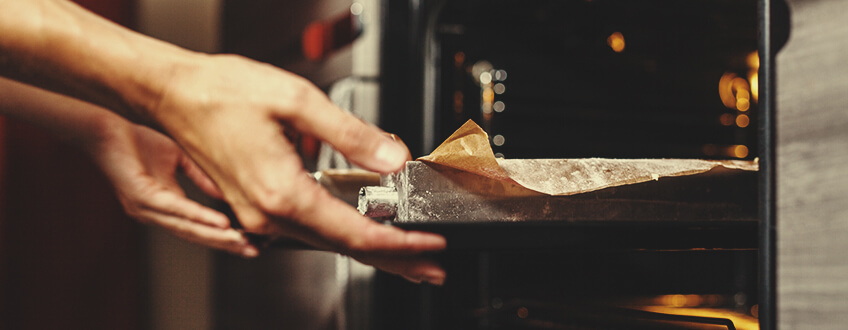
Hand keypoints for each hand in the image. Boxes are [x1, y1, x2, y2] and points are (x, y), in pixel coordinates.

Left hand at [88, 117, 258, 257]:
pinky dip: (200, 217)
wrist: (104, 130)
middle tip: (252, 252)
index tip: (249, 243)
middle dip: (226, 245)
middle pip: (195, 235)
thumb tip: (225, 191)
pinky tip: (220, 222)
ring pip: (187, 228)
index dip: (222, 237)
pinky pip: (176, 209)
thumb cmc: (136, 142)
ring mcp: (145, 208)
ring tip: (240, 242)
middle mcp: (153, 214)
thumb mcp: (178, 160)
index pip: (196, 228)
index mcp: (163, 206)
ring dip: (217, 237)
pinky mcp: (141, 196)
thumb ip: (199, 177)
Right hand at [150, 54, 446, 283]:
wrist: (172, 94)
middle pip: (345, 248)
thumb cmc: (220, 94)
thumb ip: (351, 134)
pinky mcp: (255, 207)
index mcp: (282, 194)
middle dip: (395, 259)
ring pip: (327, 242)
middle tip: (432, 267)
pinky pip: (308, 230)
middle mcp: (268, 215)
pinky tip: (360, 234)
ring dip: (371, 251)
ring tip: (406, 257)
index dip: (401, 243)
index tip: (431, 245)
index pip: (356, 233)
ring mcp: (258, 216)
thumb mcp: (297, 101)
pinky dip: (342, 236)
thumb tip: (392, 157)